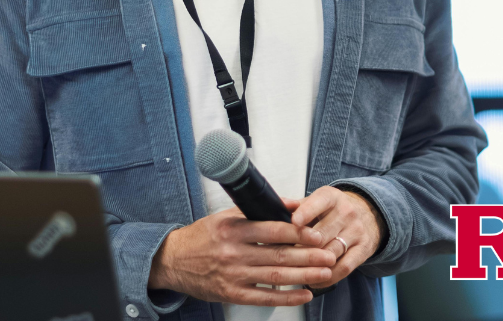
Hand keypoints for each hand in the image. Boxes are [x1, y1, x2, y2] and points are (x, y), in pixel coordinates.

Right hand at [148, 199, 335, 305]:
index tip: (317, 234)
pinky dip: (286, 297)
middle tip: (329, 255)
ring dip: (303, 276)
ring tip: (324, 273)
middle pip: (278, 255)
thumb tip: (292, 204)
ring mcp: (233, 275)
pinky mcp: (231, 294)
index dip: (298, 233)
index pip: (273, 230)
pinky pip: (263, 297)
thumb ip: (260, 210)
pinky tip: (303, 294)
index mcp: (234, 229)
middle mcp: (234, 252)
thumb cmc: (203, 236)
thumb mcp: (228, 215)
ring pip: (275, 276)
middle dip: (308, 256)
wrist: (173, 260)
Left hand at [290, 187, 386, 288]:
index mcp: (331, 197)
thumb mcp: (316, 202)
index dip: (306, 213)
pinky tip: (314, 280)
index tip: (294, 222)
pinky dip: (327, 278)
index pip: (319, 202)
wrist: (367, 214)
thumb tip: (276, 205)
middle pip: (321, 234)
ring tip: (295, 273)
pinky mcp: (363, 249)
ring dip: (312, 266)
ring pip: (331, 253)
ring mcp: (356, 230)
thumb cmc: (332, 211)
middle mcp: (346, 212)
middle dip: (302, 247)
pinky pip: (344, 268)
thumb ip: (295, 206)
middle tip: (285, 257)